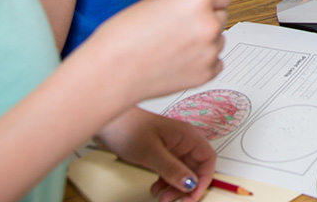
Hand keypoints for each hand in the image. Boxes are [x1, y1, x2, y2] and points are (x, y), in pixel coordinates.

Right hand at [79, 0, 230, 107]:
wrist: (109, 72)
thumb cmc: (124, 36)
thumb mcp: (156, 3)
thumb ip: (185, 2)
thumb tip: (199, 7)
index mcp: (197, 0)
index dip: (214, 0)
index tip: (209, 5)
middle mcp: (208, 23)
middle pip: (222, 17)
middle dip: (207, 21)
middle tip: (183, 30)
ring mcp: (209, 51)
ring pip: (218, 41)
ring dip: (204, 43)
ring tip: (174, 49)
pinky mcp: (206, 73)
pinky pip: (215, 63)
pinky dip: (202, 63)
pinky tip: (179, 63)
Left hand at [97, 109, 216, 201]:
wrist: (108, 122)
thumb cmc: (128, 128)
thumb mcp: (152, 153)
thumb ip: (173, 169)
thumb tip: (190, 184)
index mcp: (188, 136)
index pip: (207, 159)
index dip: (204, 179)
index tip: (193, 195)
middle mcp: (183, 140)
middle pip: (195, 167)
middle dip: (187, 186)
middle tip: (176, 201)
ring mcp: (173, 146)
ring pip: (183, 170)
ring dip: (175, 186)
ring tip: (163, 198)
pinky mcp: (162, 151)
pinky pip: (170, 169)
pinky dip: (165, 181)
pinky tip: (156, 188)